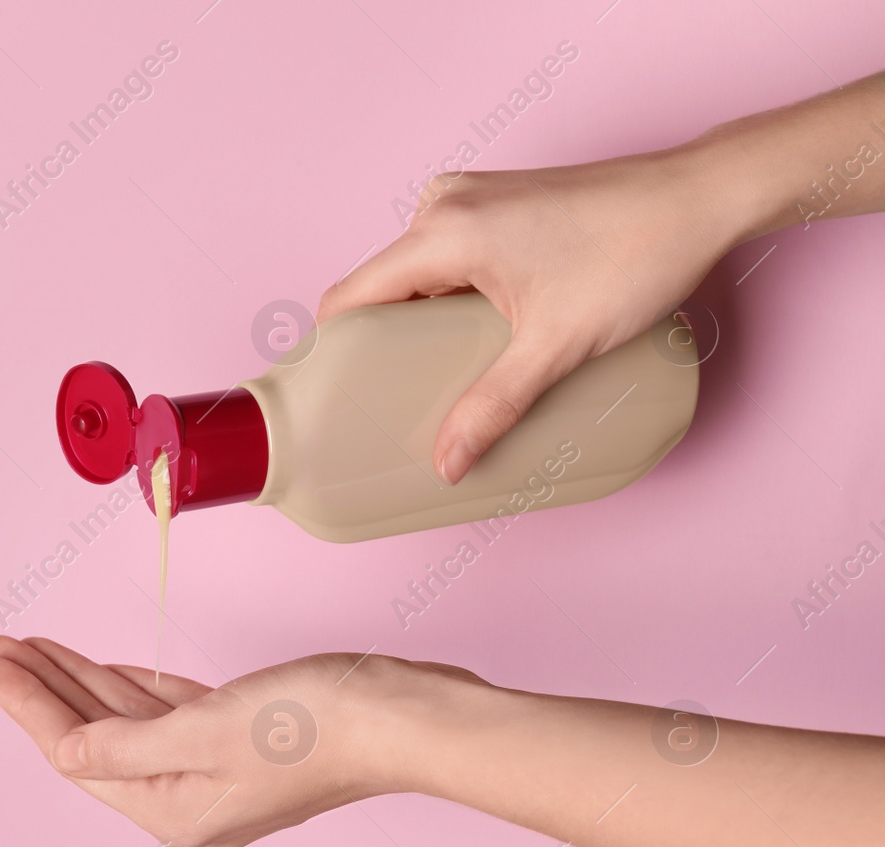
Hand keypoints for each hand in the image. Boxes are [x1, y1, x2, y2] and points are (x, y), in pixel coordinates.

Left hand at [0, 636, 476, 846]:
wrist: (403, 717)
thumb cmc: (315, 727)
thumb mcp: (203, 731)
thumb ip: (124, 743)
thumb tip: (64, 753)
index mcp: (171, 809)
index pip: (74, 752)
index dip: (26, 704)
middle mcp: (187, 797)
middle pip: (92, 738)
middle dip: (41, 689)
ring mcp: (216, 768)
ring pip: (126, 721)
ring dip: (79, 681)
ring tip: (31, 646)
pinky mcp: (243, 738)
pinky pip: (165, 714)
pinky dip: (130, 688)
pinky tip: (103, 670)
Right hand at [318, 148, 741, 483]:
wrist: (700, 196)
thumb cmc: (636, 253)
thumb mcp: (556, 346)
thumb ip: (495, 407)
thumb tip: (448, 463)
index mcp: (441, 231)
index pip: (349, 298)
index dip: (331, 352)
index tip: (331, 398)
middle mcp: (443, 205)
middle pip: (380, 289)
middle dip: (382, 348)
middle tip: (397, 404)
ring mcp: (470, 198)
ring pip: (415, 274)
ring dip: (419, 325)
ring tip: (441, 379)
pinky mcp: (497, 204)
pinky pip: (446, 258)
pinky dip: (446, 298)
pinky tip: (473, 338)